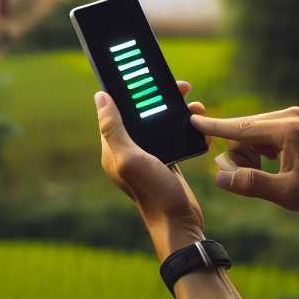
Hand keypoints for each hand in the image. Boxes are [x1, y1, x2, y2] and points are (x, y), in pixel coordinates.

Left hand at [96, 80, 207, 258]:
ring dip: (177, 111)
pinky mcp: (166, 162)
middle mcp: (128, 151)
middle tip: (181, 86)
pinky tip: (198, 124)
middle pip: (141, 113)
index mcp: (113, 149)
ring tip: (194, 103)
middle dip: (159, 97)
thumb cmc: (153, 193)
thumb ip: (113, 128)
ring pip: (159, 123)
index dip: (131, 91)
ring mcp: (148, 157)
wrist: (179, 223)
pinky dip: (186, 128)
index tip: (146, 75)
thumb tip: (100, 97)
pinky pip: (173, 136)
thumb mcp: (130, 158)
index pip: (117, 110)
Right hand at [190, 106, 298, 216]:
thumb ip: (251, 183)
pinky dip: (260, 149)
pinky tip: (273, 165)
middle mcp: (291, 116)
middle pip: (244, 130)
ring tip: (266, 174)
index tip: (193, 118)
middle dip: (239, 154)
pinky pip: (264, 133)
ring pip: (252, 132)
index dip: (215, 127)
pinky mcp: (297, 123)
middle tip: (244, 176)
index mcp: (288, 129)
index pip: (241, 127)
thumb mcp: (286, 193)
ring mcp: (295, 117)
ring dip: (249, 153)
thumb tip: (220, 177)